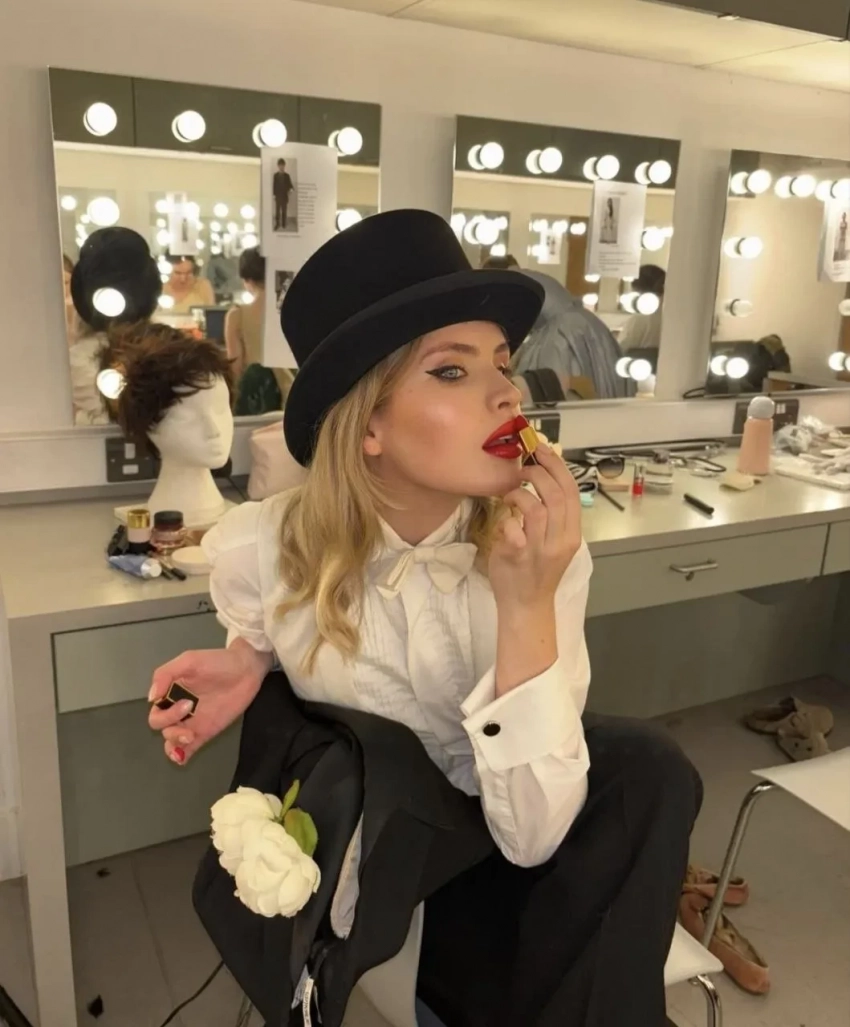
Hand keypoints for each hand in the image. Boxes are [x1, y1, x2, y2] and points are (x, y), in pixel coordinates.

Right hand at [147, 639, 273, 764]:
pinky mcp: (205, 732)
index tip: (185, 704)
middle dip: (171, 726)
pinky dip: (181, 756)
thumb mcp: (189, 660)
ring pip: (171, 740)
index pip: (156, 710)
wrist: (246, 670)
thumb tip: (152, 697)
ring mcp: (191, 722)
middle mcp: (178, 709)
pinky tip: (182, 758)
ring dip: (174, 743)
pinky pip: (188, 749)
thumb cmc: (218, 661)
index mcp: (171, 692)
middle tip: (191, 711)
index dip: (164, 713)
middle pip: (161, 726)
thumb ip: (166, 674)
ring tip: (189, 738)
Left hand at [489, 444, 581, 610]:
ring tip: (510, 494)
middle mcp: (561, 541)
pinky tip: (504, 521)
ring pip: (537, 509)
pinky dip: (507, 520)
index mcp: (572, 534)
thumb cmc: (535, 571)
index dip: (557, 466)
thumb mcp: (552, 542)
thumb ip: (551, 516)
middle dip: (539, 473)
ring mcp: (541, 550)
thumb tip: (539, 480)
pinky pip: (514, 529)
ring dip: (521, 494)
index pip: (572, 492)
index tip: (541, 449)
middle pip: (557, 495)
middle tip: (523, 467)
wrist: (526, 606)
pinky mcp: (519, 558)